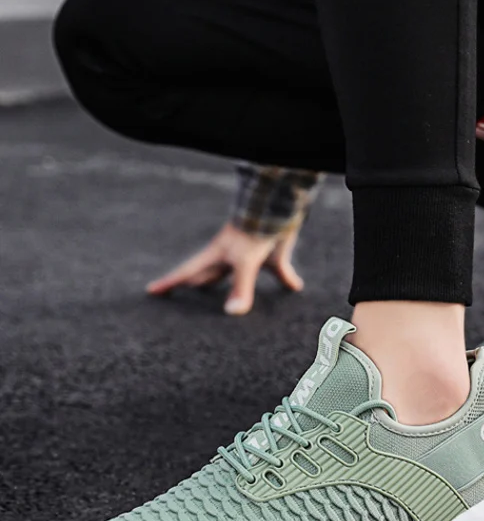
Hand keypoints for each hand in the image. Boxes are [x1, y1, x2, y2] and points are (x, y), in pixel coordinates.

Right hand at [146, 222, 304, 315]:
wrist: (277, 206)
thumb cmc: (254, 231)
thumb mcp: (244, 261)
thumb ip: (239, 287)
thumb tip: (232, 314)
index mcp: (216, 256)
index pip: (187, 273)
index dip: (170, 283)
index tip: (150, 291)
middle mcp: (230, 257)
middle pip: (210, 277)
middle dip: (198, 288)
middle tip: (183, 304)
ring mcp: (251, 256)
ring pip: (241, 278)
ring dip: (238, 291)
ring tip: (231, 305)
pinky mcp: (272, 254)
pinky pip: (280, 270)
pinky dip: (288, 279)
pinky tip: (296, 287)